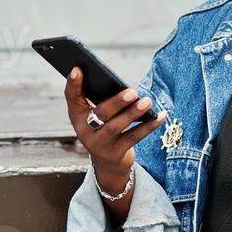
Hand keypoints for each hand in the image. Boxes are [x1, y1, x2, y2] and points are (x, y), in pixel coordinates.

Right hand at [63, 68, 166, 192]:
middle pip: (100, 113)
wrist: (107, 164)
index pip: (72, 97)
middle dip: (116, 102)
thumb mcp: (95, 116)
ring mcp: (100, 144)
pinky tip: (160, 116)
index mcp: (77, 116)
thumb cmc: (103, 130)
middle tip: (132, 92)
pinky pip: (134, 137)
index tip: (78, 68)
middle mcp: (85, 130)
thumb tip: (121, 83)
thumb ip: (100, 99)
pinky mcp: (116, 153)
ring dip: (133, 114)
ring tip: (147, 102)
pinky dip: (148, 126)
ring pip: (116, 127)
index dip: (73, 83)